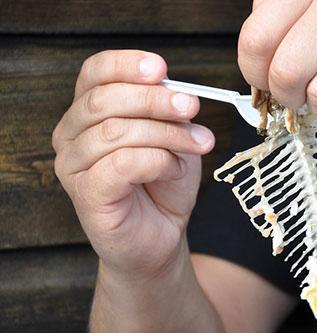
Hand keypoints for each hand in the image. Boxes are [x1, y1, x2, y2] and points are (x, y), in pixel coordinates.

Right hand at [52, 50, 214, 275]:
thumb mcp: (172, 136)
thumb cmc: (163, 184)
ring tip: (197, 145)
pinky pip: (122, 163)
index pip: (94, 72)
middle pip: (105, 100)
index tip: (161, 68)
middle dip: (155, 99)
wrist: (162, 235)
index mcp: (88, 112)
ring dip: (166, 134)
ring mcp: (73, 166)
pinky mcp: (85, 194)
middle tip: (192, 107)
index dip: (126, 65)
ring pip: (116, 131)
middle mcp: (71, 135)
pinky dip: (158, 161)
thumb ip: (168, 111)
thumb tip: (177, 91)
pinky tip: (174, 169)